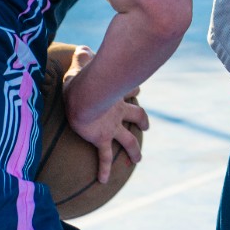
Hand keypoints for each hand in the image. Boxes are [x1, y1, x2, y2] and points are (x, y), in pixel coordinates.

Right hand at [64, 44, 150, 182]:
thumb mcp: (83, 65)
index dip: (134, 88)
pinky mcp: (102, 139)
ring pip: (129, 140)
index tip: (137, 89)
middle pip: (137, 114)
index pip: (131, 89)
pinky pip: (104, 157)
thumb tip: (83, 48)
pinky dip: (104, 169)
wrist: (84, 97)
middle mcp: (118, 110)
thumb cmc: (83, 79)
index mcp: (116, 93)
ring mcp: (112, 126)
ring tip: (138, 159)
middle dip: (142, 119)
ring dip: (134, 150)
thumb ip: (83, 57)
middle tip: (146, 125)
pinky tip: (104, 181)